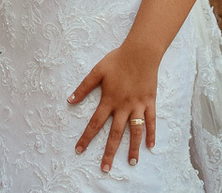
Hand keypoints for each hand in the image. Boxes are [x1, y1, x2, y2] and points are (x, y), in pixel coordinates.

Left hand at [68, 43, 159, 171]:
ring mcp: (138, 105)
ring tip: (131, 162)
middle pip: (115, 133)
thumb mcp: (97, 71)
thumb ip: (84, 87)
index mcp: (109, 100)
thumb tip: (70, 100)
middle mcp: (123, 106)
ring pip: (135, 131)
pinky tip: (150, 145)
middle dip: (109, 152)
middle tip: (105, 168)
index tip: (79, 150)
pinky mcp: (149, 101)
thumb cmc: (118, 59)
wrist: (141, 52)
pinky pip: (151, 120)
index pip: (95, 123)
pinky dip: (151, 133)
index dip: (86, 137)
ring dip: (133, 147)